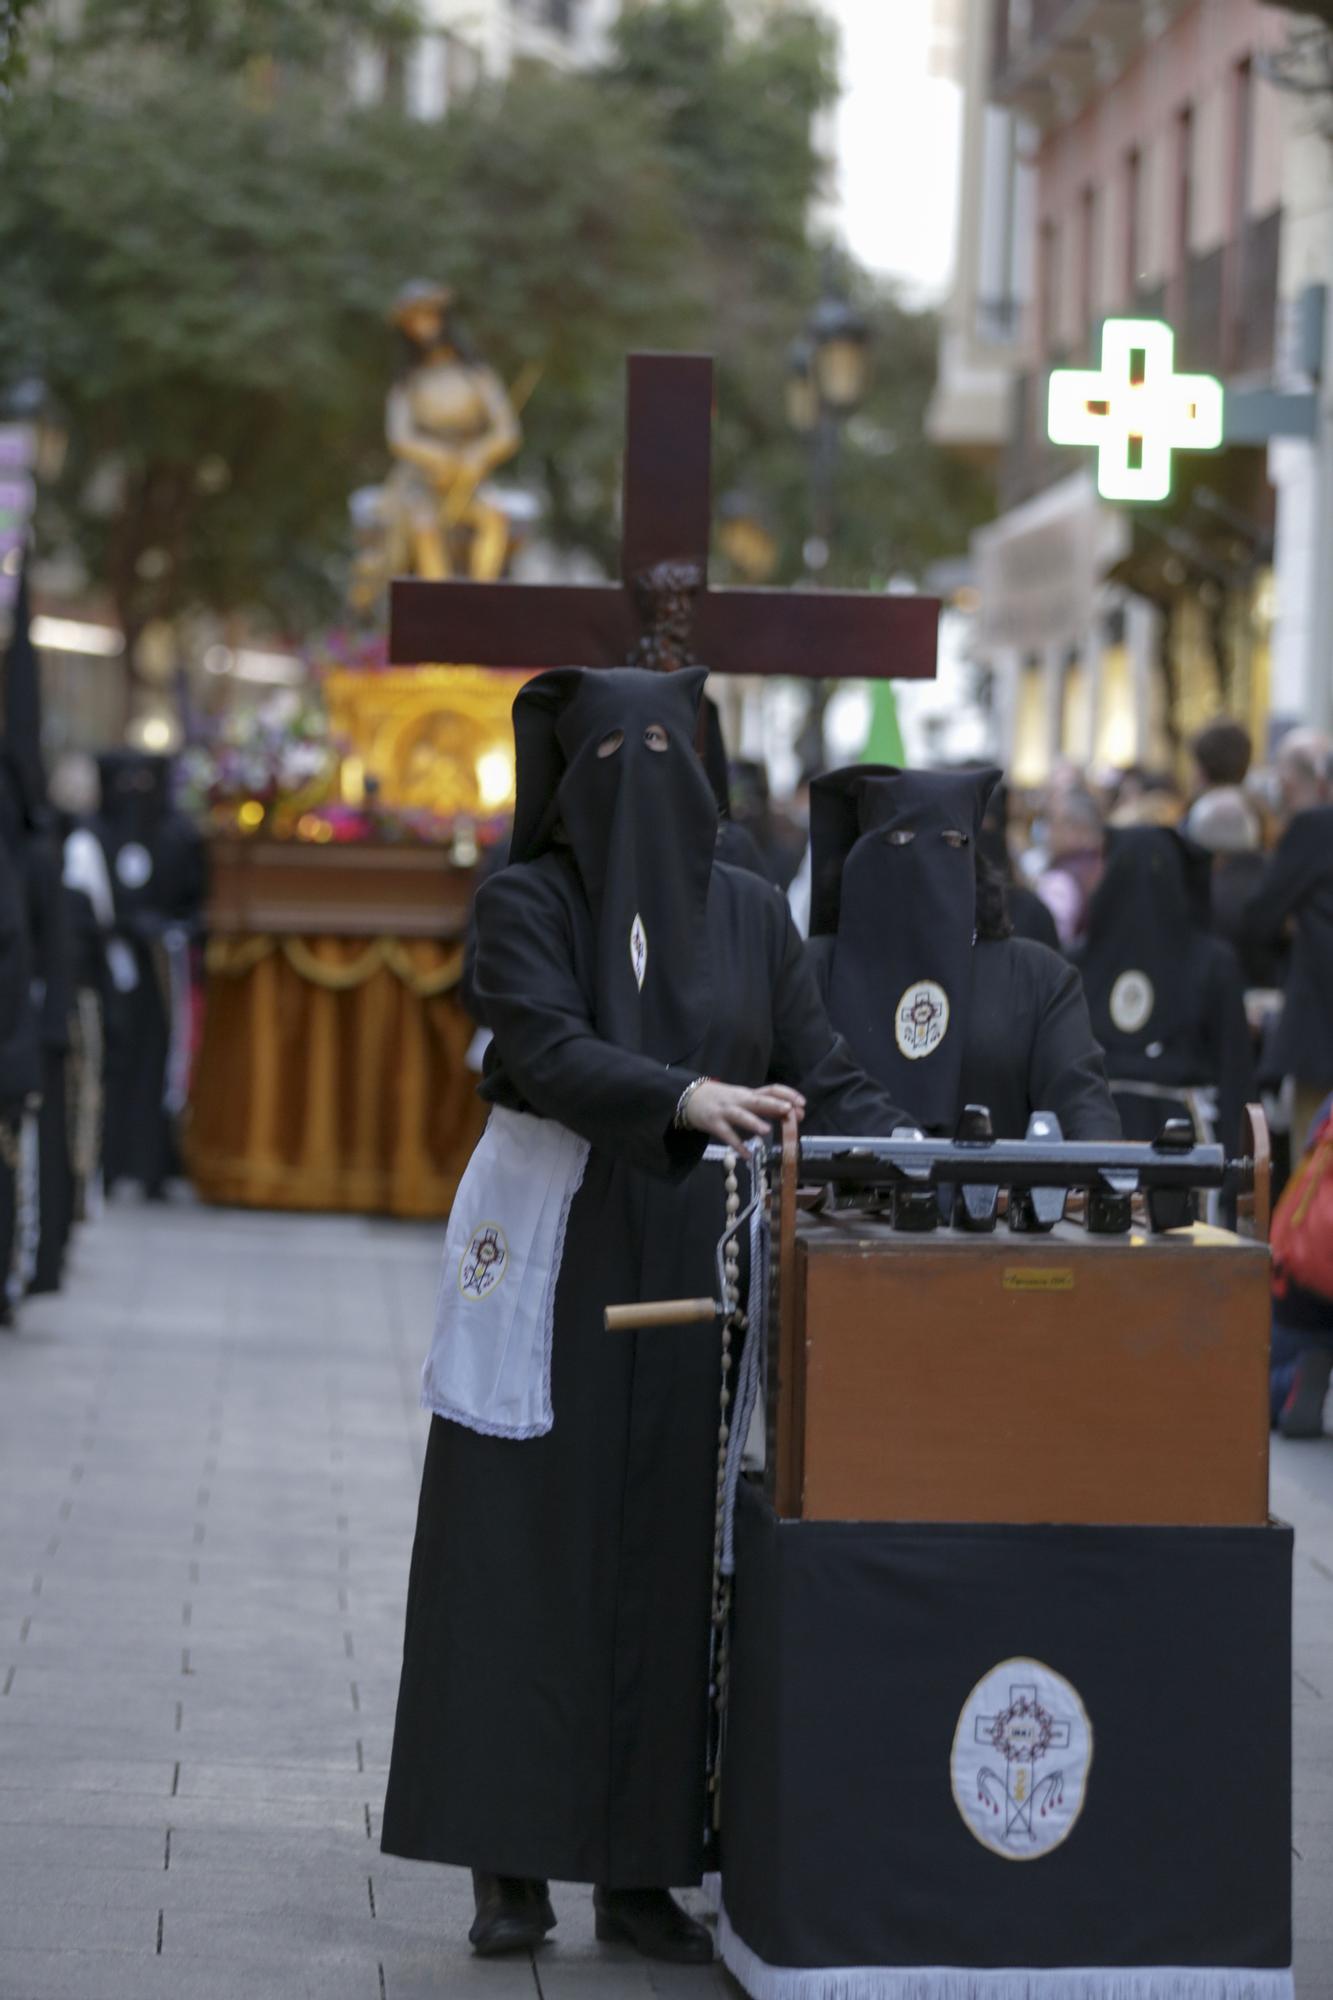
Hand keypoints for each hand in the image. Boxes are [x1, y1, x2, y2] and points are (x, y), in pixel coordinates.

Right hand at [683, 1080, 804, 1149]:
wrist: (690, 1097)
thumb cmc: (723, 1100)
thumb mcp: (744, 1100)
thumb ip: (767, 1107)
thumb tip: (794, 1114)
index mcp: (749, 1094)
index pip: (771, 1089)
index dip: (787, 1094)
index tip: (802, 1103)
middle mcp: (739, 1100)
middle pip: (757, 1100)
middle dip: (773, 1105)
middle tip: (788, 1111)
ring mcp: (725, 1112)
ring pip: (740, 1115)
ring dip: (753, 1122)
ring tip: (765, 1130)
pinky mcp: (713, 1124)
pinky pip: (726, 1135)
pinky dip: (737, 1145)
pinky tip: (747, 1154)